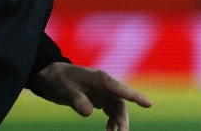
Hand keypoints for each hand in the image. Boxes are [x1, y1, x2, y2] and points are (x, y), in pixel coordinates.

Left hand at [33, 62, 151, 130]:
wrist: (51, 76)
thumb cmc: (59, 80)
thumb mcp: (65, 91)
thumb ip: (77, 100)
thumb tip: (89, 113)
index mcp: (100, 79)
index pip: (120, 89)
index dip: (135, 96)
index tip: (149, 104)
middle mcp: (105, 85)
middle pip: (121, 103)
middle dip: (123, 120)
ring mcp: (103, 91)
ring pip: (117, 108)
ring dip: (119, 122)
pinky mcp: (99, 97)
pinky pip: (111, 110)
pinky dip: (112, 121)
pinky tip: (109, 130)